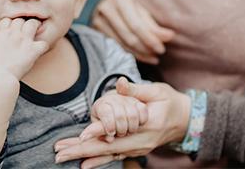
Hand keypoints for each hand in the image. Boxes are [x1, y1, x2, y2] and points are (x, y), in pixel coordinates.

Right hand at [0, 18, 48, 78]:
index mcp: (0, 33)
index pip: (8, 20)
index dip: (10, 24)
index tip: (11, 30)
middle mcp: (13, 34)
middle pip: (20, 20)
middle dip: (22, 25)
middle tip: (24, 32)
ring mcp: (24, 41)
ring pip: (33, 24)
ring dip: (35, 28)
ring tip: (35, 34)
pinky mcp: (33, 51)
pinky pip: (44, 43)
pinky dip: (43, 46)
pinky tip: (40, 50)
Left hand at [54, 78, 190, 168]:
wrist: (185, 120)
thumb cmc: (170, 102)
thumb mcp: (157, 91)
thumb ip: (136, 89)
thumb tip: (119, 83)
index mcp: (146, 125)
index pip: (118, 130)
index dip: (99, 133)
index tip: (80, 136)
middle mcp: (140, 142)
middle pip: (106, 148)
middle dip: (81, 150)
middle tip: (59, 153)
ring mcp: (137, 149)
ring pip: (107, 154)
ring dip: (84, 155)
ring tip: (63, 156)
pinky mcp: (135, 150)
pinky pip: (114, 156)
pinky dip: (98, 160)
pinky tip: (83, 164)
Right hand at [92, 0, 174, 63]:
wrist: (106, 5)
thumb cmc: (128, 8)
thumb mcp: (141, 11)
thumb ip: (154, 26)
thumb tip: (169, 37)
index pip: (137, 25)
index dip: (150, 39)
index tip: (162, 48)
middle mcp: (106, 8)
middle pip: (129, 36)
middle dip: (146, 48)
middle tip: (159, 54)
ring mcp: (97, 21)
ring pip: (122, 44)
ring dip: (140, 53)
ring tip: (153, 57)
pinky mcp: (94, 32)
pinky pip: (116, 47)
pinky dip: (131, 54)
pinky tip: (142, 56)